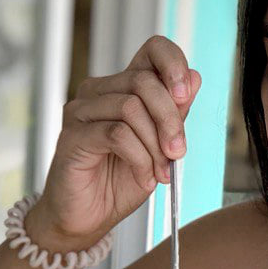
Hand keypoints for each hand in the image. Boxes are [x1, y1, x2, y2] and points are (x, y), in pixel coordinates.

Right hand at [28, 36, 201, 250]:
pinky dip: (139, 159)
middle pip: (144, 81)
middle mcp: (100, 91)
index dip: (174, 63)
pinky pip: (116, 135)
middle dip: (170, 119)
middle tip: (178, 153)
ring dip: (154, 144)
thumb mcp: (159, 146)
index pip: (152, 49)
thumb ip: (174, 114)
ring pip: (130, 107)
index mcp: (124, 87)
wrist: (88, 219)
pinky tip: (145, 178)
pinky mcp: (72, 136)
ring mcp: (82, 111)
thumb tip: (195, 77)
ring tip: (161, 172)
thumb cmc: (120, 181)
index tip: (186, 96)